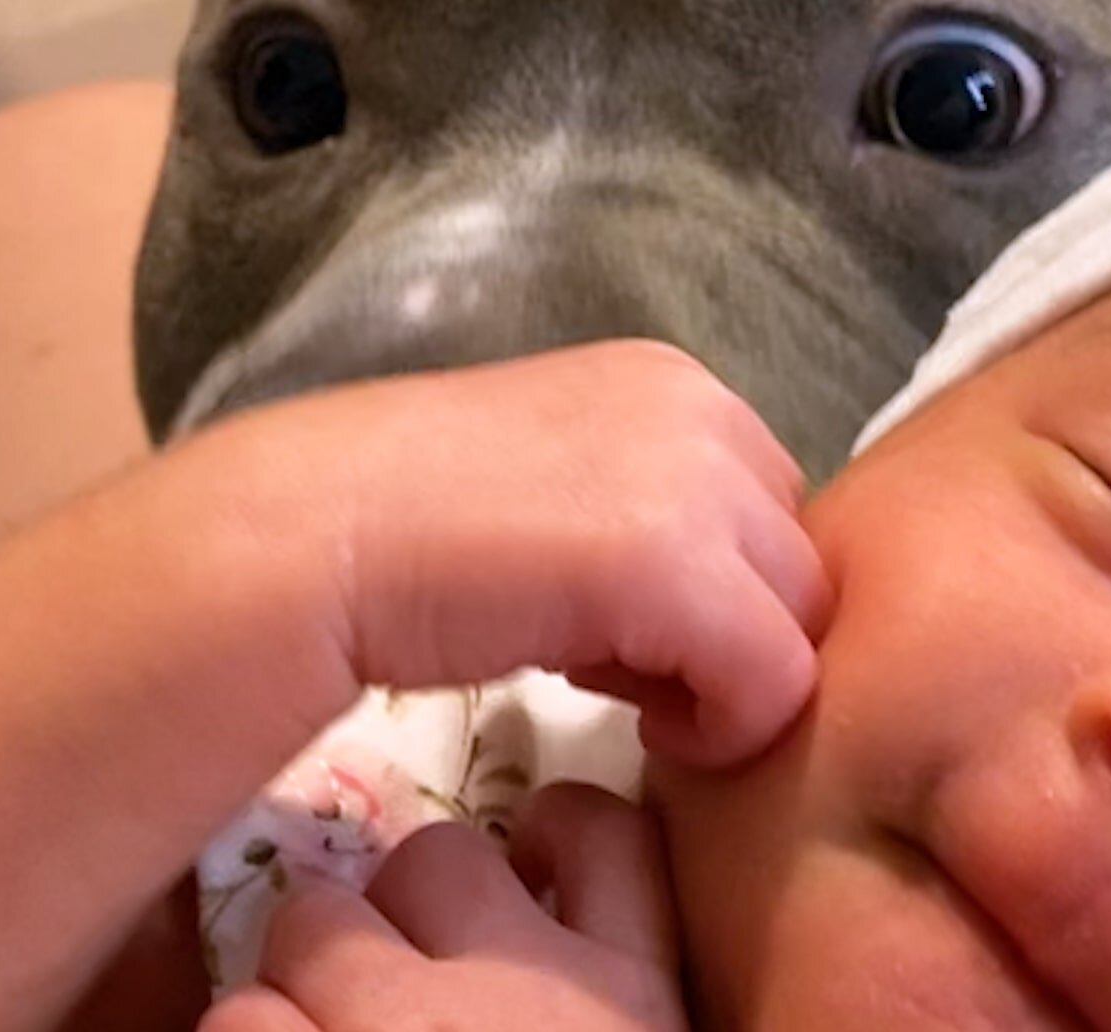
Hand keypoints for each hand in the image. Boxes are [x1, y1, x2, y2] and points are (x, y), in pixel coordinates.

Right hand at [188, 340, 830, 767]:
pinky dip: (721, 726)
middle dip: (725, 630)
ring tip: (606, 677)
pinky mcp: (675, 564)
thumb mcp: (565, 490)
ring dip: (720, 675)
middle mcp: (704, 409)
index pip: (774, 515)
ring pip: (800, 623)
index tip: (614, 623)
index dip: (715, 590)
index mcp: (677, 385)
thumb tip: (731, 594)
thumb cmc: (416, 533)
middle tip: (611, 659)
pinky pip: (777, 680)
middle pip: (798, 566)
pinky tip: (630, 717)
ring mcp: (696, 480)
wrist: (310, 540)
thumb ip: (656, 512)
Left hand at [200, 785, 685, 1031]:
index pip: (606, 834)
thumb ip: (607, 998)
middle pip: (446, 857)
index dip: (557, 836)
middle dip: (405, 911)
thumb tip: (546, 914)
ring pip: (316, 918)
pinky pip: (238, 1012)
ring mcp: (402, 1026)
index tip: (534, 879)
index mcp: (636, 1003)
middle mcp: (533, 996)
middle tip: (409, 999)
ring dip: (304, 981)